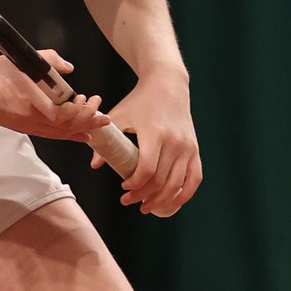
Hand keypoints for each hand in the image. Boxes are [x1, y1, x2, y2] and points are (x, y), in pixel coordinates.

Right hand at [0, 48, 109, 145]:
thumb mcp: (23, 59)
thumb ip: (50, 60)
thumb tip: (67, 67)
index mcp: (33, 102)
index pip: (65, 115)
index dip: (82, 111)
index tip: (90, 99)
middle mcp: (31, 119)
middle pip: (67, 128)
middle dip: (88, 122)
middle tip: (103, 115)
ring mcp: (26, 126)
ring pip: (59, 135)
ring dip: (79, 130)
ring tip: (95, 127)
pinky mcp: (21, 127)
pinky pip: (49, 135)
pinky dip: (65, 134)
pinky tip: (75, 134)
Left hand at [91, 67, 201, 214]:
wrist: (167, 84)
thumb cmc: (139, 101)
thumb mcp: (120, 116)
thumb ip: (107, 139)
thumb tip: (94, 164)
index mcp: (155, 133)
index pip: (147, 169)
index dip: (135, 184)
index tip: (123, 187)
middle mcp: (175, 142)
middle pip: (161, 180)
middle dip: (143, 195)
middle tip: (128, 200)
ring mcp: (187, 147)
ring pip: (177, 184)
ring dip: (161, 200)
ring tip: (146, 207)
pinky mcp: (195, 149)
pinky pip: (195, 178)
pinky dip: (185, 194)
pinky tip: (172, 203)